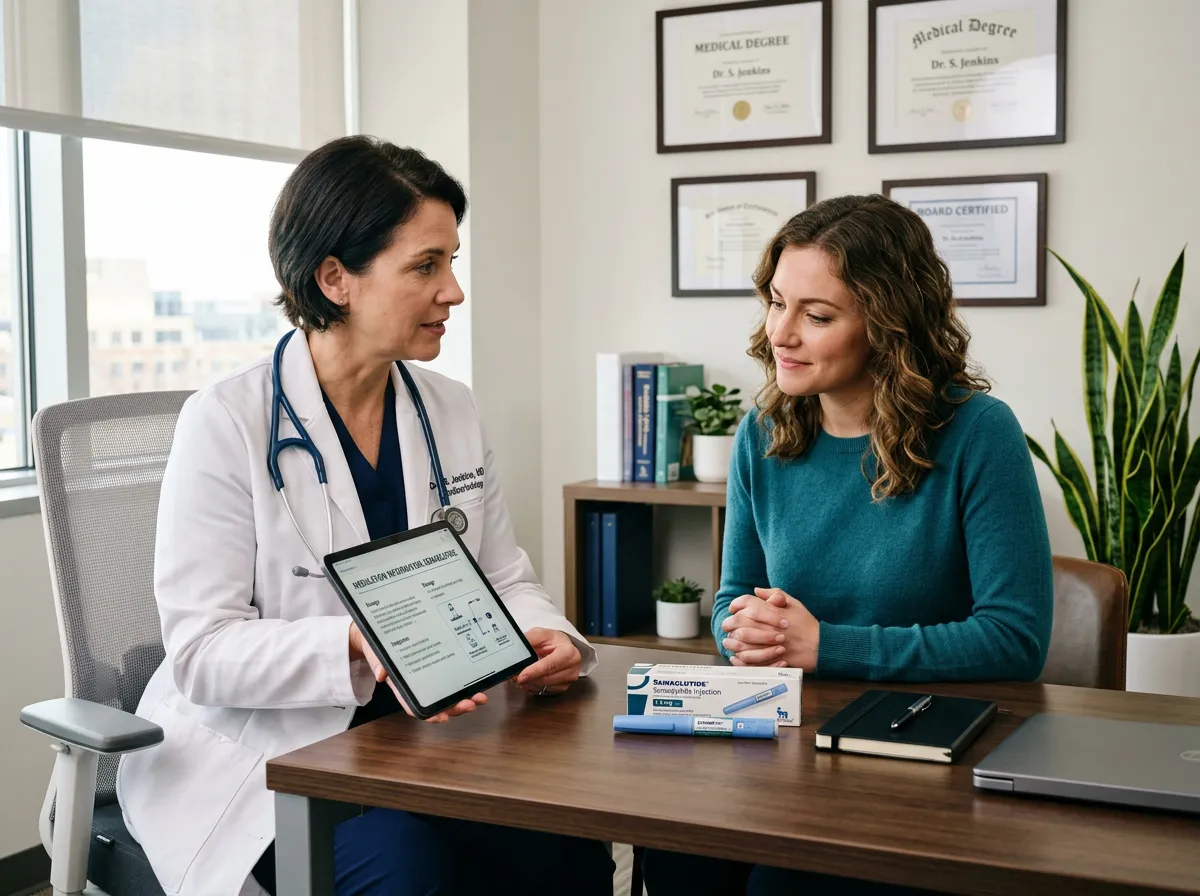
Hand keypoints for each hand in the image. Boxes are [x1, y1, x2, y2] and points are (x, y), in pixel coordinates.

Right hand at [349, 623, 485, 722]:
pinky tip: (477, 683)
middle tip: (471, 704)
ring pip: (448, 695)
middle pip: (437, 703)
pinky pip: (451, 680)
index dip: (430, 715)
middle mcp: (417, 685)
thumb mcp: (375, 652)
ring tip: (480, 697)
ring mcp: (428, 678)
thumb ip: (378, 663)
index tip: (443, 717)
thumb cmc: (376, 647)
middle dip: (455, 707)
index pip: (416, 706)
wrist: (376, 635)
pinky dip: (464, 684)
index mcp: (402, 686)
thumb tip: (382, 674)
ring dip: (464, 699)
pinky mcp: (436, 668)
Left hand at [512, 628, 581, 696]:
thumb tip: (517, 647)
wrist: (560, 647)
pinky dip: (531, 686)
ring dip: (528, 683)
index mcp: (569, 652)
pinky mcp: (561, 688)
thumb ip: (530, 639)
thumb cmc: (552, 641)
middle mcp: (572, 668)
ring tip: (519, 674)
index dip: (535, 671)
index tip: (522, 676)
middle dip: (528, 678)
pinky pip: (542, 691)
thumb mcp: (541, 634)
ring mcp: (568, 680)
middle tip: (514, 674)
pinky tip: (528, 678)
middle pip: (546, 679)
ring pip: (542, 687)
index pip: (550, 665)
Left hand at [721, 587, 820, 672]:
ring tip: (728, 642)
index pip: (747, 603)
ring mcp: (769, 644)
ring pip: (741, 642)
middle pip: (739, 621)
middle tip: (727, 626)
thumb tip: (756, 590)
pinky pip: (749, 660)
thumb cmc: (807, 624)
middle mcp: (769, 626)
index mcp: (773, 611)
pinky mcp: (771, 659)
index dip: (736, 604)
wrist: (821, 647)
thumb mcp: (794, 603)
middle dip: (729, 623)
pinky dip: (740, 659)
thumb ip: (775, 594)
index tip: (733, 609)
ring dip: (732, 641)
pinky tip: (737, 656)